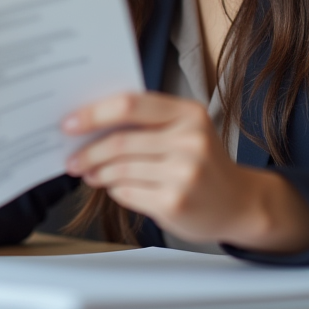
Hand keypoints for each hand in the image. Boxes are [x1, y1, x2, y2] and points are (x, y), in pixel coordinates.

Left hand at [63, 92, 308, 253]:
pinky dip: (115, 189)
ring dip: (98, 172)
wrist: (240, 203)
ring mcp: (185, 173)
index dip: (93, 113)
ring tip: (89, 173)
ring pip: (120, 169)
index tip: (68, 123)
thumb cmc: (201, 161)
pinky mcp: (176, 202)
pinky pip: (128, 192)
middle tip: (71, 158)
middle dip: (88, 151)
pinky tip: (113, 186)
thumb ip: (145, 122)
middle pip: (120, 141)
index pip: (130, 105)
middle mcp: (190, 140)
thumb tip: (88, 124)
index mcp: (188, 113)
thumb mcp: (184, 130)